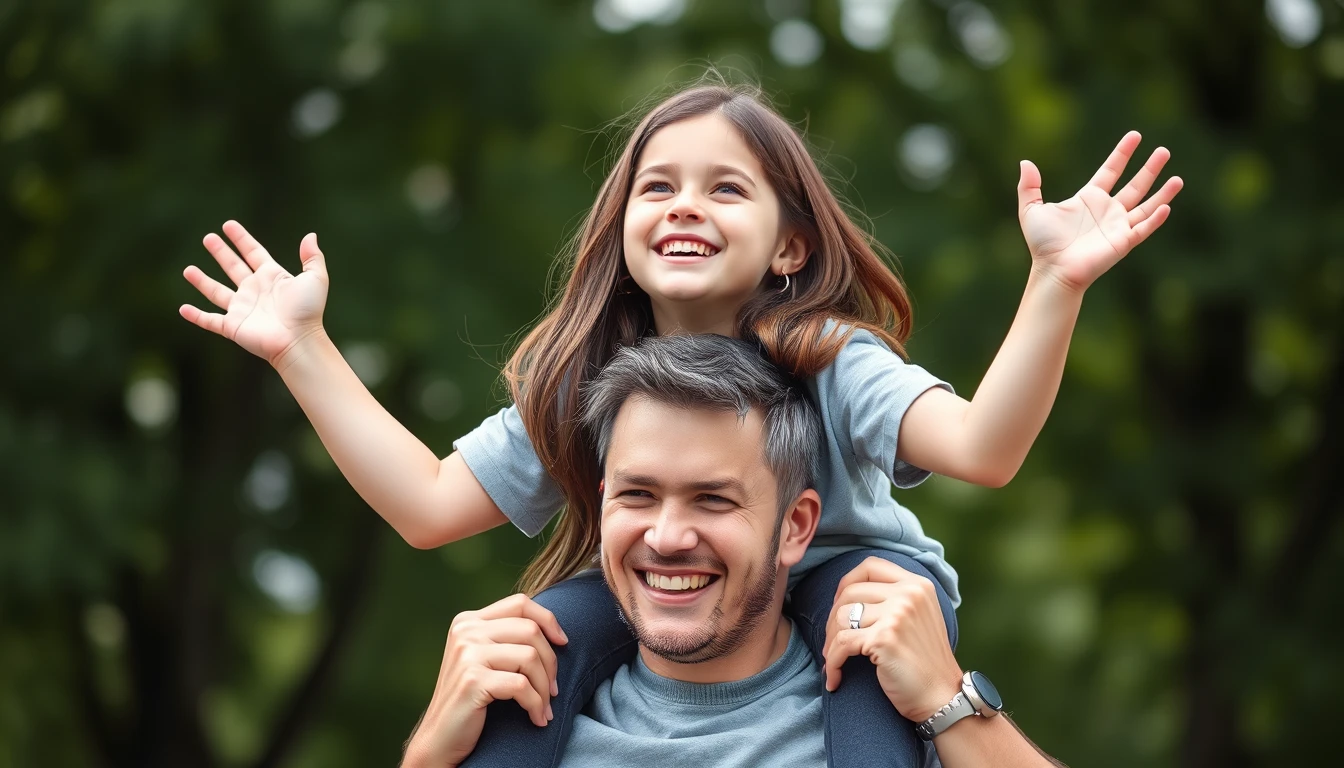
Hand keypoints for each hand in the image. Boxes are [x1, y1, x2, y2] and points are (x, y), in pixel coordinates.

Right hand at [179, 220, 329, 367]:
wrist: (298, 340)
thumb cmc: (307, 310)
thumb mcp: (315, 278)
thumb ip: (312, 257)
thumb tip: (311, 235)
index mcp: (271, 277)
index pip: (253, 253)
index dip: (241, 239)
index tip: (228, 225)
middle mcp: (254, 291)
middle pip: (233, 267)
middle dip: (220, 252)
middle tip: (208, 238)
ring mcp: (242, 309)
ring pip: (217, 292)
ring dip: (202, 281)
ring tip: (187, 270)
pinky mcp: (233, 326)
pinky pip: (210, 321)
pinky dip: (196, 316)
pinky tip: (183, 309)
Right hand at [402, 594, 568, 767]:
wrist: (439, 739)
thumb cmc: (471, 700)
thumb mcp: (483, 659)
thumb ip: (505, 638)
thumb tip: (553, 629)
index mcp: (468, 621)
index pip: (520, 604)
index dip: (548, 620)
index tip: (563, 642)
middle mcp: (465, 631)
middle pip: (530, 630)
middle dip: (550, 662)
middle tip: (552, 689)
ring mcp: (467, 653)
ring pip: (530, 657)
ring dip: (544, 688)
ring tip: (545, 707)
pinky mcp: (472, 679)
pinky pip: (521, 686)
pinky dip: (535, 704)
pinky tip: (537, 718)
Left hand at [821, 557, 962, 722]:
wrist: (942, 697)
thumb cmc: (924, 661)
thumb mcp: (919, 616)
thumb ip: (894, 597)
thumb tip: (845, 592)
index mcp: (917, 584)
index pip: (870, 566)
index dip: (847, 582)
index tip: (839, 604)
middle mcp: (909, 594)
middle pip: (850, 591)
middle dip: (833, 618)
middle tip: (833, 641)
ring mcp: (898, 614)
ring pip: (841, 616)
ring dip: (830, 642)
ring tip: (834, 659)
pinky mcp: (884, 639)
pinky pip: (842, 643)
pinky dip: (832, 662)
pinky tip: (834, 678)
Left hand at [1017, 131, 1182, 291]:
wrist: (1053, 269)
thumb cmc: (1043, 243)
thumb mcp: (1031, 210)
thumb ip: (1029, 186)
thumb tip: (1025, 163)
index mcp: (1089, 199)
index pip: (1110, 170)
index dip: (1122, 153)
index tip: (1135, 136)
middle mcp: (1107, 210)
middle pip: (1135, 185)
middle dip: (1150, 168)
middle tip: (1163, 150)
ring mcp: (1117, 226)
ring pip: (1146, 205)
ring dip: (1162, 192)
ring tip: (1178, 178)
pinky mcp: (1123, 242)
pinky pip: (1144, 228)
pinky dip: (1156, 218)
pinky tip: (1167, 206)